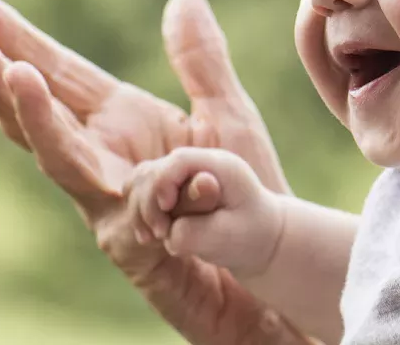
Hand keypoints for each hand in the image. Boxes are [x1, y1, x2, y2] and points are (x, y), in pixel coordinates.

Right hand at [0, 0, 309, 344]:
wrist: (271, 267)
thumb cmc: (245, 195)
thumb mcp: (228, 117)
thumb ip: (202, 62)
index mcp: (120, 121)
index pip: (57, 72)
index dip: (14, 38)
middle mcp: (102, 160)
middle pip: (40, 114)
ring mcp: (111, 206)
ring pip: (64, 163)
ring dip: (40, 121)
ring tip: (17, 76)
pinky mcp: (138, 248)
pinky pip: (138, 213)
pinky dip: (150, 194)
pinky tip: (156, 177)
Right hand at [126, 147, 284, 274]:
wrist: (260, 237)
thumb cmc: (251, 235)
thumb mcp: (231, 235)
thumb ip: (199, 232)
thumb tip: (171, 231)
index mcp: (220, 166)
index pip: (179, 161)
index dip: (163, 183)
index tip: (165, 209)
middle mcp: (197, 164)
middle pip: (154, 170)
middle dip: (148, 203)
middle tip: (160, 234)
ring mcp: (182, 175)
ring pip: (141, 181)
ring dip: (139, 210)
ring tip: (152, 238)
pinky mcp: (171, 189)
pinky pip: (140, 193)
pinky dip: (139, 213)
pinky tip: (148, 237)